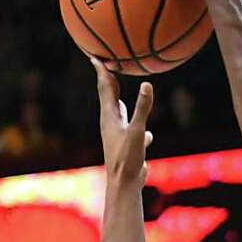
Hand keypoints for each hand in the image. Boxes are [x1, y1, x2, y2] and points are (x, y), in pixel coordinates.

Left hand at [93, 58, 152, 188]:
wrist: (123, 185)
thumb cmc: (127, 159)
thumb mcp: (136, 131)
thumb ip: (142, 108)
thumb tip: (147, 85)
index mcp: (110, 117)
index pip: (105, 87)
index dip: (102, 71)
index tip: (95, 55)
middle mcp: (111, 123)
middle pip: (108, 96)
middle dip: (107, 79)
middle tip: (105, 64)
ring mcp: (117, 135)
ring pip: (117, 112)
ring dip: (117, 99)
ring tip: (117, 88)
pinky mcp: (126, 146)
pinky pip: (130, 128)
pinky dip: (134, 121)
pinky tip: (145, 129)